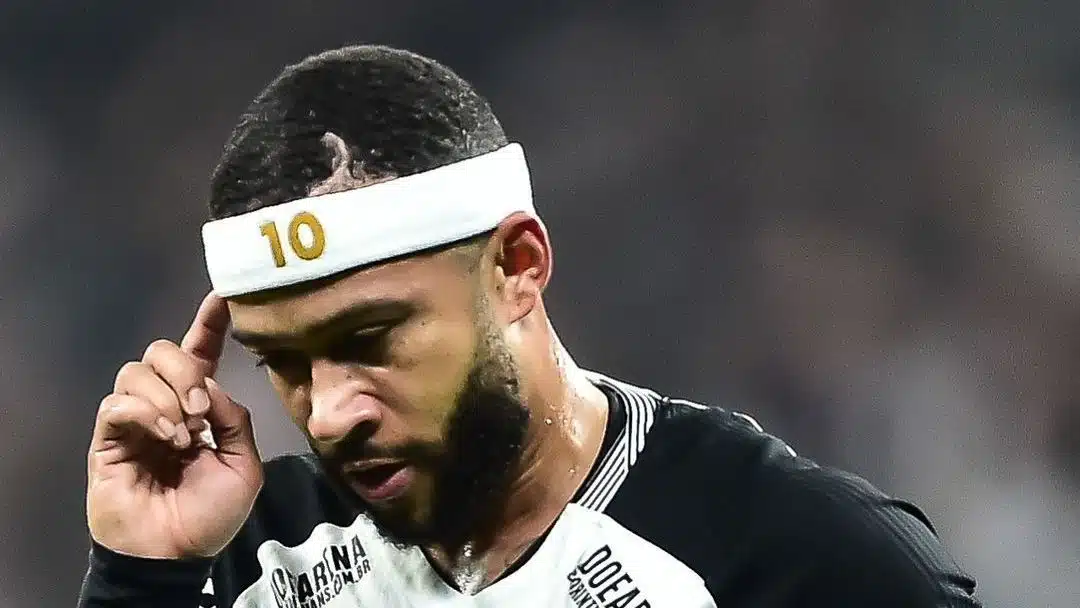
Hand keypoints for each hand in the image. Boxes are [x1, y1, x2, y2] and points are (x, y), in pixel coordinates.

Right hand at [86, 293, 262, 558]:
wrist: (176, 553)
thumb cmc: (211, 514)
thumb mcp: (245, 465)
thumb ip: (234, 419)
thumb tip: (210, 385)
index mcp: (199, 406)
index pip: (200, 352)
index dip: (209, 323)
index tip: (224, 297)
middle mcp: (164, 404)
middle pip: (161, 351)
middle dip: (185, 369)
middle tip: (200, 409)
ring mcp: (133, 419)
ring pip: (136, 371)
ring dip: (167, 397)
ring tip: (185, 435)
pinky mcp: (108, 438)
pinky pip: (117, 403)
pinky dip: (145, 413)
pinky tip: (166, 438)